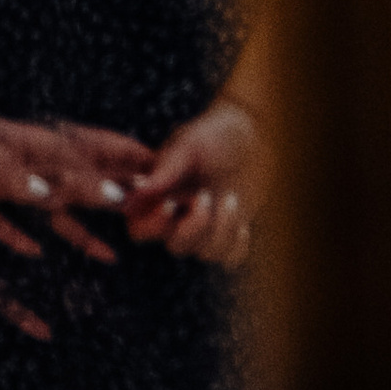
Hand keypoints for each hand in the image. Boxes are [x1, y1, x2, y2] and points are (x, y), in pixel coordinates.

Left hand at [0, 98, 154, 262]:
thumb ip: (12, 170)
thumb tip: (49, 195)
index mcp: (23, 140)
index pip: (79, 148)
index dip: (115, 154)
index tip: (152, 162)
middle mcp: (16, 161)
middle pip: (72, 177)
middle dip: (110, 190)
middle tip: (145, 207)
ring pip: (47, 208)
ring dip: (77, 229)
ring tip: (110, 254)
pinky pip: (1, 224)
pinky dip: (18, 239)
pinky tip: (35, 256)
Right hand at [121, 98, 265, 264]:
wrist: (252, 132)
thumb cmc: (214, 133)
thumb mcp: (187, 146)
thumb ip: (165, 170)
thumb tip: (138, 189)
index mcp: (161, 194)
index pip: (141, 227)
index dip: (152, 225)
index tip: (170, 204)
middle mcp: (180, 214)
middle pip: (175, 246)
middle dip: (193, 228)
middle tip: (206, 195)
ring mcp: (207, 224)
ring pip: (205, 253)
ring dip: (221, 230)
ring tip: (231, 197)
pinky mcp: (232, 230)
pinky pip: (230, 257)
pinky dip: (237, 245)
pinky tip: (244, 222)